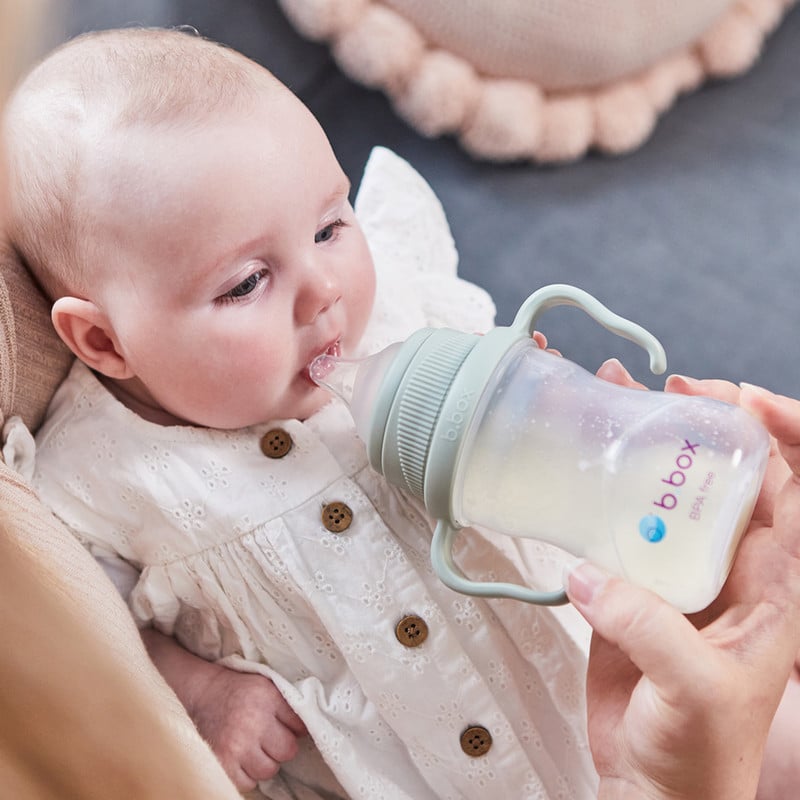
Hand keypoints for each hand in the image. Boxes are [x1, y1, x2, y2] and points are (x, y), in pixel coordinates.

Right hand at [141, 629, 306, 791]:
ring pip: (268, 770)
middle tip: (267, 739)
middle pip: (287, 752)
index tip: (284, 727)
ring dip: (263, 763)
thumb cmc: (239, 691)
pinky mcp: (221, 763)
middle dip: (280, 748)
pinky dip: (245, 774)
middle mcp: (253, 721)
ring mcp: (236, 745)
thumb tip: (309, 730)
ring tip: (251, 748)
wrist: (202, 694)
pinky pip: (247, 782)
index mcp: (267, 698)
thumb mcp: (267, 687)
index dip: (293, 730)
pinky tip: (239, 758)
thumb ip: (288, 706)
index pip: (300, 727)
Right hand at [565, 369, 799, 799]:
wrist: (649, 785)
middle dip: (695, 427)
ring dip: (640, 450)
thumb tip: (591, 571)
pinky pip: (613, 529)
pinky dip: (595, 496)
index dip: (771, 438)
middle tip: (661, 392)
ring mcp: (673, 572)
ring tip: (613, 405)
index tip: (732, 399)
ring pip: (662, 496)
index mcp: (770, 586)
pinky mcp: (625, 584)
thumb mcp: (696, 688)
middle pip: (718, 479)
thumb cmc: (701, 751)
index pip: (787, 493)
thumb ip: (647, 625)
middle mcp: (726, 568)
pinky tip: (577, 470)